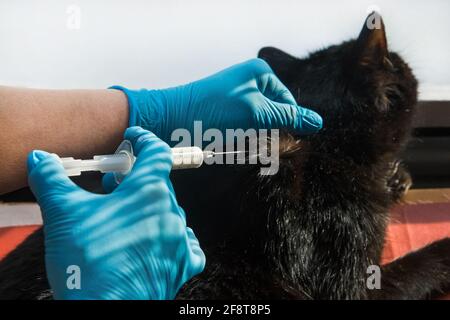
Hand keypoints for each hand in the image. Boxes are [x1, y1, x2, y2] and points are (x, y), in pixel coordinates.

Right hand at [27, 127, 204, 299]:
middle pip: (157, 184)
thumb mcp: (63, 214)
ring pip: (167, 212)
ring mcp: (178, 241)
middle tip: (111, 185)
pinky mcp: (181, 266)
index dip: (143, 140)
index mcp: (149, 193)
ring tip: (124, 214)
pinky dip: (173, 237)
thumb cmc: (88, 263)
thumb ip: (53, 180)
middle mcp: (170, 214)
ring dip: (148, 208)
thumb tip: (40, 159)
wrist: (104, 312)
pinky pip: (186, 244)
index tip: (132, 138)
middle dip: (133, 180)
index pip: (156, 153)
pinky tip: (158, 239)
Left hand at [110, 58, 321, 143]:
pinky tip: (221, 144)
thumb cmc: (211, 110)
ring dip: (247, 142)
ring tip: (227, 140)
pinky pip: (240, 135)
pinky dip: (234, 144)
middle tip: (241, 139)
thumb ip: (288, 117)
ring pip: (256, 130)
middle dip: (262, 135)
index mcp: (259, 74)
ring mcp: (235, 101)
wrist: (168, 121)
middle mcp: (248, 85)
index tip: (274, 141)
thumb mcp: (256, 113)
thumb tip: (318, 122)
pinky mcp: (223, 117)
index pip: (288, 105)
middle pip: (273, 118)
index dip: (284, 126)